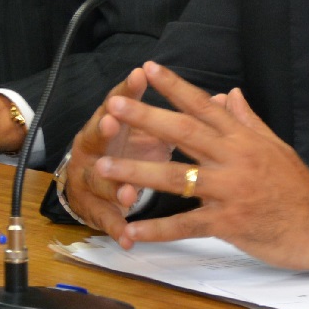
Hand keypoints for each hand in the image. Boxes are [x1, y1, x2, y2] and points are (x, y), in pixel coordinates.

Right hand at [65, 68, 172, 242]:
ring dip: (116, 185)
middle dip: (107, 130)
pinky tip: (128, 236)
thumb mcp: (150, 125)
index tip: (143, 72)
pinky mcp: (95, 208)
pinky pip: (104, 219)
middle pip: (100, 136)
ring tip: (128, 194)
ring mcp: (92, 177)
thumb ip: (177, 109)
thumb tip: (220, 98)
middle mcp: (96, 145)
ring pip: (100, 181)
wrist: (88, 176)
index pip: (121, 98)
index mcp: (113, 121)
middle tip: (112, 123)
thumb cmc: (122, 142)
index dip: (130, 88)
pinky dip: (116, 226)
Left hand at [95, 61, 308, 273]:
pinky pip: (186, 224)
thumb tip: (227, 93)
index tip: (149, 69)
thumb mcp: (274, 145)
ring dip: (138, 170)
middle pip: (185, 132)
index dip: (175, 86)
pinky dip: (157, 229)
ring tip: (104, 165)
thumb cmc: (297, 186)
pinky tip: (131, 231)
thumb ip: (247, 120)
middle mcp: (235, 158)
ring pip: (177, 177)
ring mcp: (230, 190)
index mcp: (244, 138)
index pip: (204, 105)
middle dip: (147, 117)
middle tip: (114, 104)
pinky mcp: (228, 223)